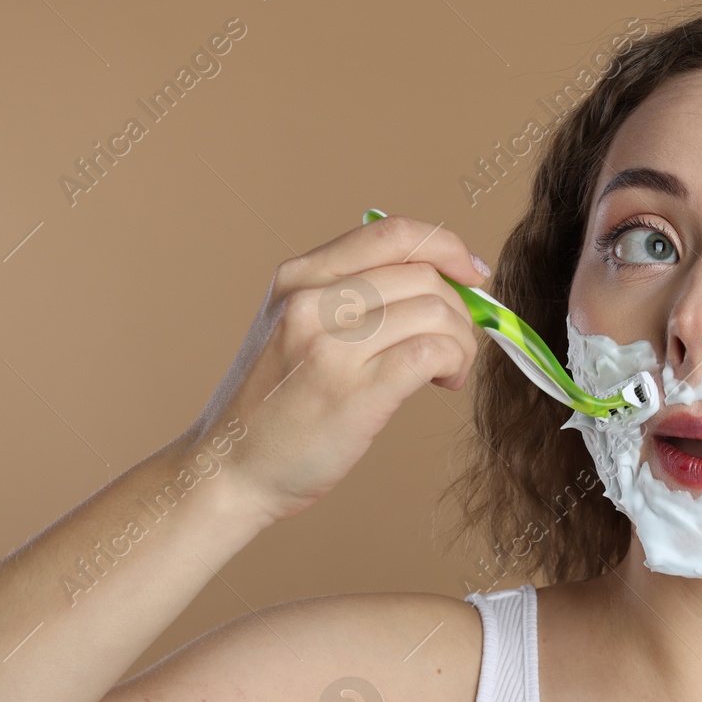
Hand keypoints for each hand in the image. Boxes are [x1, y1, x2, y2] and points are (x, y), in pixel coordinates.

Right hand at [188, 214, 487, 523]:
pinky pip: (430, 352)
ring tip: (447, 371)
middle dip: (459, 309)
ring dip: (460, 342)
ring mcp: (331, 346)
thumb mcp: (292, 329)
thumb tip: (437, 284)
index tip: (471, 274)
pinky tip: (444, 383)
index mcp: (298, 277)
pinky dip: (453, 363)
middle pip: (422, 274)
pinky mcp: (355, 392)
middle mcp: (311, 301)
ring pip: (435, 311)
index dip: (447, 246)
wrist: (230, 469)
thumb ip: (346, 299)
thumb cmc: (273, 407)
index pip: (392, 233)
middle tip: (455, 345)